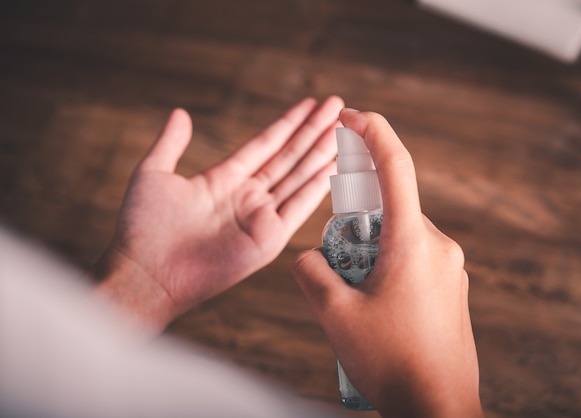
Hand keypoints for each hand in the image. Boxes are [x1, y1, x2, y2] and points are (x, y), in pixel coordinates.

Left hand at [94, 96, 343, 330]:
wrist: (146, 271)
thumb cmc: (143, 227)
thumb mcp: (154, 174)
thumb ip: (171, 143)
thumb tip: (179, 112)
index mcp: (225, 178)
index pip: (266, 143)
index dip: (288, 123)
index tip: (310, 103)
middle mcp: (248, 195)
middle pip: (289, 156)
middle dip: (314, 130)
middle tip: (338, 106)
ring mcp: (261, 216)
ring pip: (299, 176)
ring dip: (322, 152)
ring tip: (345, 128)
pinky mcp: (269, 239)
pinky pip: (300, 207)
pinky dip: (319, 187)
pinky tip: (335, 166)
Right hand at [291, 110, 483, 417]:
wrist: (439, 408)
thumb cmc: (391, 362)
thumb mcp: (334, 315)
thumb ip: (311, 272)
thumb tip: (308, 257)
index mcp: (413, 242)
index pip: (396, 167)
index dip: (372, 132)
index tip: (350, 115)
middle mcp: (439, 246)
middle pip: (389, 210)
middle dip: (354, 225)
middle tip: (335, 266)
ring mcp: (451, 267)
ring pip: (399, 238)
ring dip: (369, 253)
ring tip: (354, 300)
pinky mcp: (452, 286)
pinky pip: (413, 259)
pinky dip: (386, 268)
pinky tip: (375, 309)